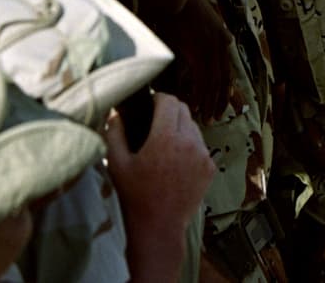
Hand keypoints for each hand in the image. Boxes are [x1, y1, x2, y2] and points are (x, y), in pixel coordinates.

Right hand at [105, 93, 216, 281]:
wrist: (159, 227)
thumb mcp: (116, 163)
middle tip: (155, 122)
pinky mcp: (210, 167)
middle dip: (169, 111)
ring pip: (193, 127)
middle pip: (183, 110)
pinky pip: (201, 145)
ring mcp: (203, 155)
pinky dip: (190, 146)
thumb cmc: (134, 196)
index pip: (169, 100)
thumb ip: (114, 132)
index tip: (150, 104)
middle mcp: (189, 142)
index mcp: (165, 138)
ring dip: (180, 128)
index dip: (158, 98)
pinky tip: (175, 161)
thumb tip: (117, 113)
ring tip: (165, 144)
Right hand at [168, 0, 234, 122]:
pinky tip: (197, 106)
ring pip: (215, 81)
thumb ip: (213, 32)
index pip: (226, 69)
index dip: (224, 88)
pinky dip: (201, 94)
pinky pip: (204, 78)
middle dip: (219, 100)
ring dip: (210, 101)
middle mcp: (221, 42)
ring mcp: (212, 46)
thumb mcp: (203, 19)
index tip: (221, 104)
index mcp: (222, 36)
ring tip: (207, 117)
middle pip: (224, 78)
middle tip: (214, 117)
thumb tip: (225, 40)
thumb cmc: (178, 7)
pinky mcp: (200, 49)